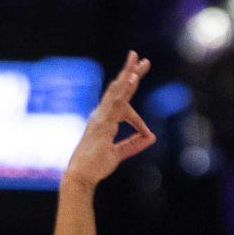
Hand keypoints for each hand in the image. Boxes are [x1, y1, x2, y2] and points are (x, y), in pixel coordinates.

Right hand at [61, 52, 155, 191]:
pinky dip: (124, 90)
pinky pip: (116, 103)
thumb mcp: (119, 154)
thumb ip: (134, 144)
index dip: (138, 118)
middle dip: (130, 73)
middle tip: (142, 59)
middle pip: (118, 89)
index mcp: (104, 120)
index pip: (122, 106)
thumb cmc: (96, 166)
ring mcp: (101, 117)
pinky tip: (132, 79)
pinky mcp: (103, 122)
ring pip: (117, 91)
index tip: (148, 134)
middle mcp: (101, 115)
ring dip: (128, 75)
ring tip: (137, 61)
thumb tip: (152, 136)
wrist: (81, 176)